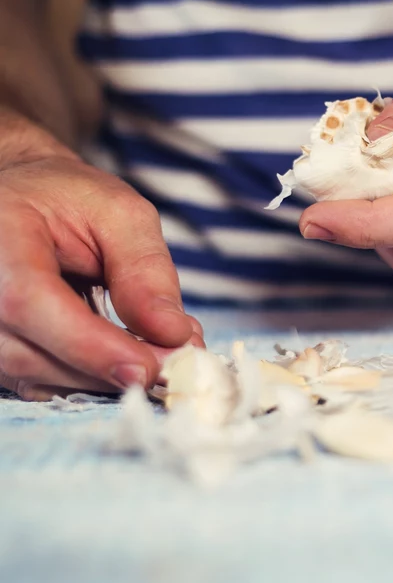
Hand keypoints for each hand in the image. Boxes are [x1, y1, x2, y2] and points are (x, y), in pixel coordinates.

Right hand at [0, 121, 203, 400]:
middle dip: (108, 368)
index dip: (88, 344)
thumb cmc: (71, 200)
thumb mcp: (121, 214)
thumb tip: (176, 335)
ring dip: (102, 379)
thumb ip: (145, 270)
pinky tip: (124, 360)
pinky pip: (36, 382)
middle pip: (29, 352)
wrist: (26, 200)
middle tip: (174, 367)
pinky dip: (86, 379)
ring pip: (34, 376)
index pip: (26, 302)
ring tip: (158, 357)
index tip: (147, 368)